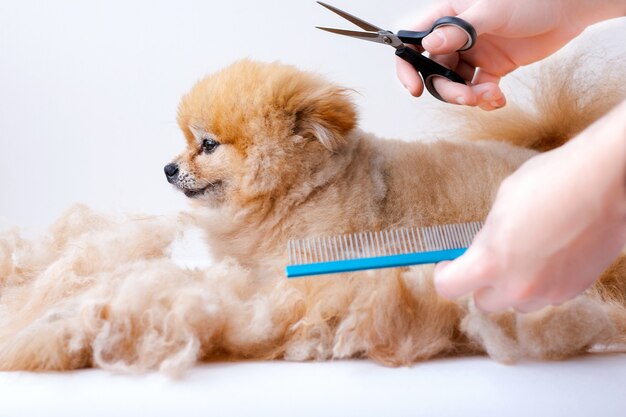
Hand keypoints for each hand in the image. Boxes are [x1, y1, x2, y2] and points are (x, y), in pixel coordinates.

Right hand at [396, 0, 623, 108]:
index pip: (414, 42)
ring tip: (489, 96)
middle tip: (467, 98)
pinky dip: (485, 99)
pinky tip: (499, 98)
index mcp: (448, 17)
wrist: (570, 8)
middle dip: (447, 90)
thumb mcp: (493, 11)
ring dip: (468, 96)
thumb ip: (460, 29)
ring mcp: (474, 53)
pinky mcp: (493, 68)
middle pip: (434, 71)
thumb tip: (428, 46)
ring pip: (455, 84)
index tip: (415, 88)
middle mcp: (457, 37)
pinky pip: (478, 90)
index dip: (408, 67)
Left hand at [433, 99, 625, 311]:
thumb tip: (484, 248)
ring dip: (514, 286)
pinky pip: (546, 295)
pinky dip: (543, 282)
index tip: (448, 265)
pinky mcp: (573, 290)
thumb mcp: (502, 204)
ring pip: (517, 302)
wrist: (606, 182)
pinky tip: (549, 255)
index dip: (445, 275)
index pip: (449, 288)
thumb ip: (488, 236)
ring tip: (524, 254)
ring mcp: (548, 292)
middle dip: (482, 283)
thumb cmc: (552, 183)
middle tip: (489, 260)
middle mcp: (517, 286)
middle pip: (483, 302)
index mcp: (489, 262)